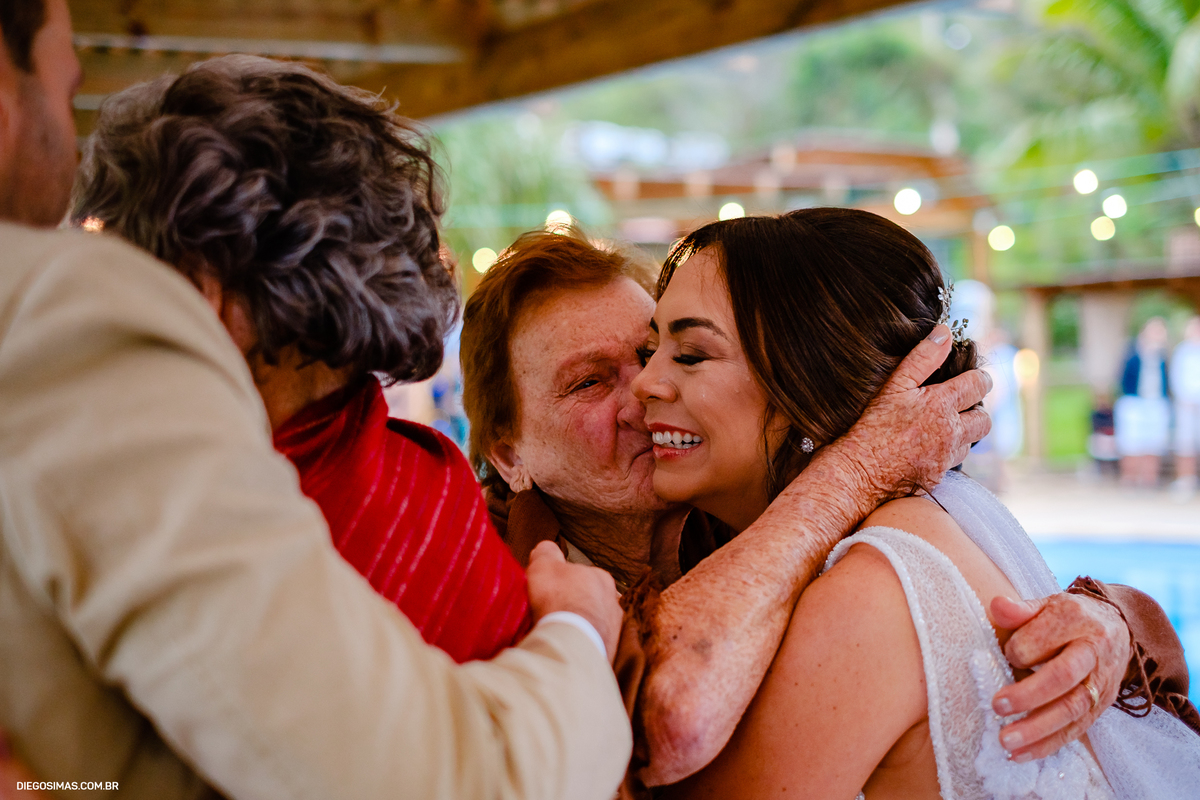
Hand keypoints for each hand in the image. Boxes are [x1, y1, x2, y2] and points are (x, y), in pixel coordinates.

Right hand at [526, 540, 622, 661]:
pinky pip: (592, 645)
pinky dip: (580, 645)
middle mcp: (613, 601)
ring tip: (558, 634)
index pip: (580, 576)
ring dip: (579, 627)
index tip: (549, 592)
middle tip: (553, 614)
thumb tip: (546, 549)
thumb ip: (546, 553)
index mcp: (601, 577)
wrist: (572, 642)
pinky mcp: (609, 652)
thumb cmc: (558, 599)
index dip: (561, 583)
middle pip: (588, 600)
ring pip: (593, 624)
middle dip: (574, 606)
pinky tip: (566, 648)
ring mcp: (614, 629)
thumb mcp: (544, 565)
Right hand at [832, 324, 991, 500]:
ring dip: (964, 433)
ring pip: (971, 442)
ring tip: (944, 426)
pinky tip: (928, 447)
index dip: (980, 378)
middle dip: (977, 409)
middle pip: (985, 419)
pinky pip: (953, 462)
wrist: (859, 471)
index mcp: (942, 404)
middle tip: (962, 404)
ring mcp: (946, 457)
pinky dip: (947, 453)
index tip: (973, 377)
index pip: (979, 385)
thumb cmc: (871, 425)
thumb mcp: (894, 385)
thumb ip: (923, 358)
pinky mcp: (938, 476)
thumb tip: (945, 333)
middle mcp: (951, 432)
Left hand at [989, 593, 1129, 760]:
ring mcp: (1101, 683)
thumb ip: (1021, 609)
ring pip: (1072, 709)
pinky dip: (1048, 744)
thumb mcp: (1046, 604)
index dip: (1019, 649)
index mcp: (1077, 619)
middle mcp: (1093, 652)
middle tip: (997, 706)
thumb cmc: (1067, 618)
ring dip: (1038, 729)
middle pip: (1064, 677)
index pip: (1046, 637)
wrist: (1114, 628)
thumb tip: (997, 606)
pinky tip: (1021, 754)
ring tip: (1006, 740)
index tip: (1003, 655)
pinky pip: (1077, 730)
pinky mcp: (1102, 707)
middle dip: (1029, 695)